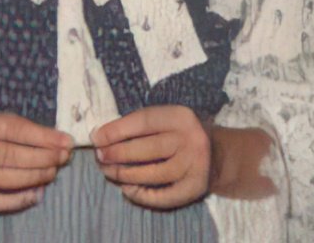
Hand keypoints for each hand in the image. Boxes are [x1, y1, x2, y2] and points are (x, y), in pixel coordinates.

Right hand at [0, 110, 74, 212]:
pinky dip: (18, 200)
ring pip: (5, 178)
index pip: (15, 129)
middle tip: (63, 158)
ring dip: (34, 177)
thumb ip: (22, 128)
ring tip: (52, 172)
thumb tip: (58, 141)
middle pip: (11, 156)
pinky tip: (36, 194)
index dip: (43, 137)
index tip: (66, 141)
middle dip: (43, 158)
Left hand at [93, 105, 210, 209]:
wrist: (217, 154)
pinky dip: (142, 196)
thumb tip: (99, 137)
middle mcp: (191, 140)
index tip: (95, 139)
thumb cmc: (177, 133)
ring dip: (125, 175)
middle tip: (99, 158)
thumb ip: (136, 125)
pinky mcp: (196, 188)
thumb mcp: (164, 119)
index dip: (116, 131)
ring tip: (108, 172)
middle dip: (117, 154)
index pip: (143, 121)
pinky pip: (165, 196)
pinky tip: (127, 190)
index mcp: (180, 117)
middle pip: (147, 149)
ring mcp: (195, 166)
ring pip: (153, 174)